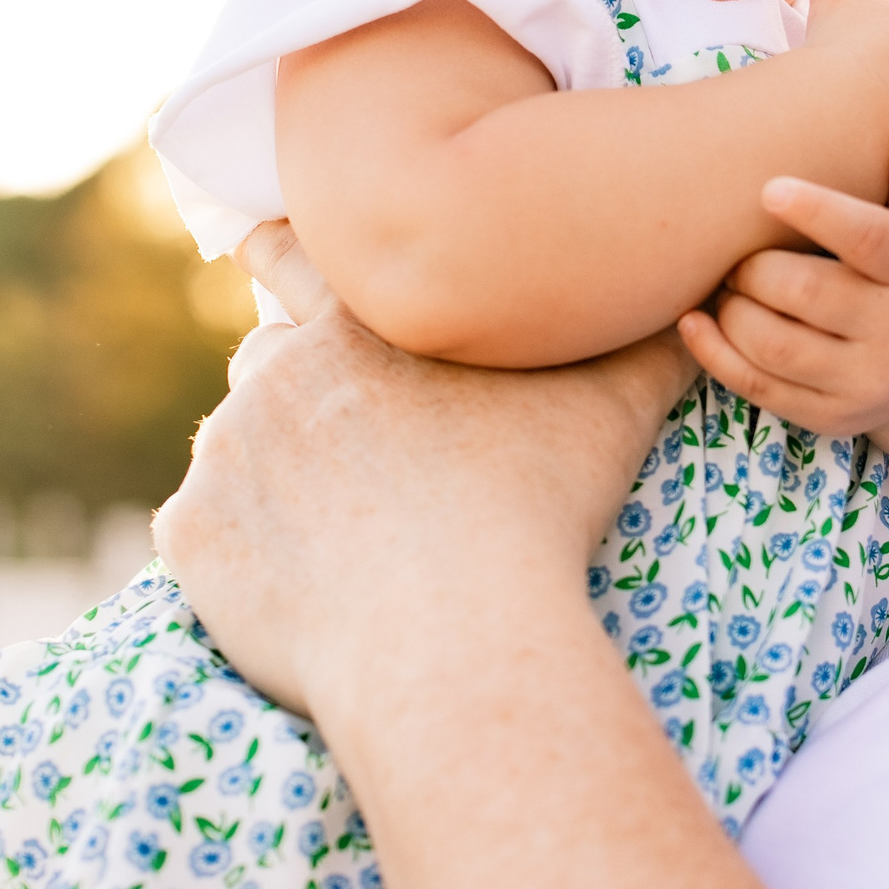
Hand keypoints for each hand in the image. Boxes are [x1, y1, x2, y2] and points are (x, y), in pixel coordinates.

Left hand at [155, 221, 693, 717]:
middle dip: (288, 386)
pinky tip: (297, 585)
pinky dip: (240, 553)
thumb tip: (695, 288)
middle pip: (262, 355)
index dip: (288, 256)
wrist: (454, 633)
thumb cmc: (541, 507)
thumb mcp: (617, 401)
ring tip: (327, 521)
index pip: (296, 255)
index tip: (274, 257)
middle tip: (331, 435)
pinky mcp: (193, 535)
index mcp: (361, 324)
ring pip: (234, 443)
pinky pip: (205, 535)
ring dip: (267, 467)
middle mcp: (278, 370)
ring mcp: (226, 452)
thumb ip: (644, 334)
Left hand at [678, 99, 888, 436]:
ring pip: (772, 345)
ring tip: (726, 281)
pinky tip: (695, 318)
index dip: (818, 213)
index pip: (870, 240)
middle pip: (805, 293)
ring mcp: (864, 384)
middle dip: (756, 265)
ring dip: (731, 307)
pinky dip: (714, 352)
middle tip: (737, 245)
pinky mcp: (830, 418)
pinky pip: (757, 387)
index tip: (769, 187)